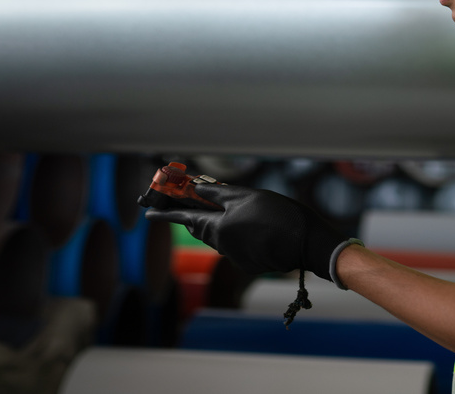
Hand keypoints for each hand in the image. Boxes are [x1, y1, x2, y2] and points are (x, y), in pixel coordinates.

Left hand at [145, 181, 346, 280]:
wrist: (307, 242)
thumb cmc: (278, 214)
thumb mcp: (247, 196)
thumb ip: (219, 194)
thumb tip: (197, 190)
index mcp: (218, 228)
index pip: (185, 218)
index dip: (166, 212)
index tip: (148, 212)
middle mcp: (223, 246)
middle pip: (201, 228)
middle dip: (193, 215)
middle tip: (187, 202)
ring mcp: (236, 257)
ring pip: (220, 237)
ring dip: (218, 223)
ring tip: (231, 209)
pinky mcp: (250, 263)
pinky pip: (236, 245)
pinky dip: (238, 234)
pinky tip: (255, 225)